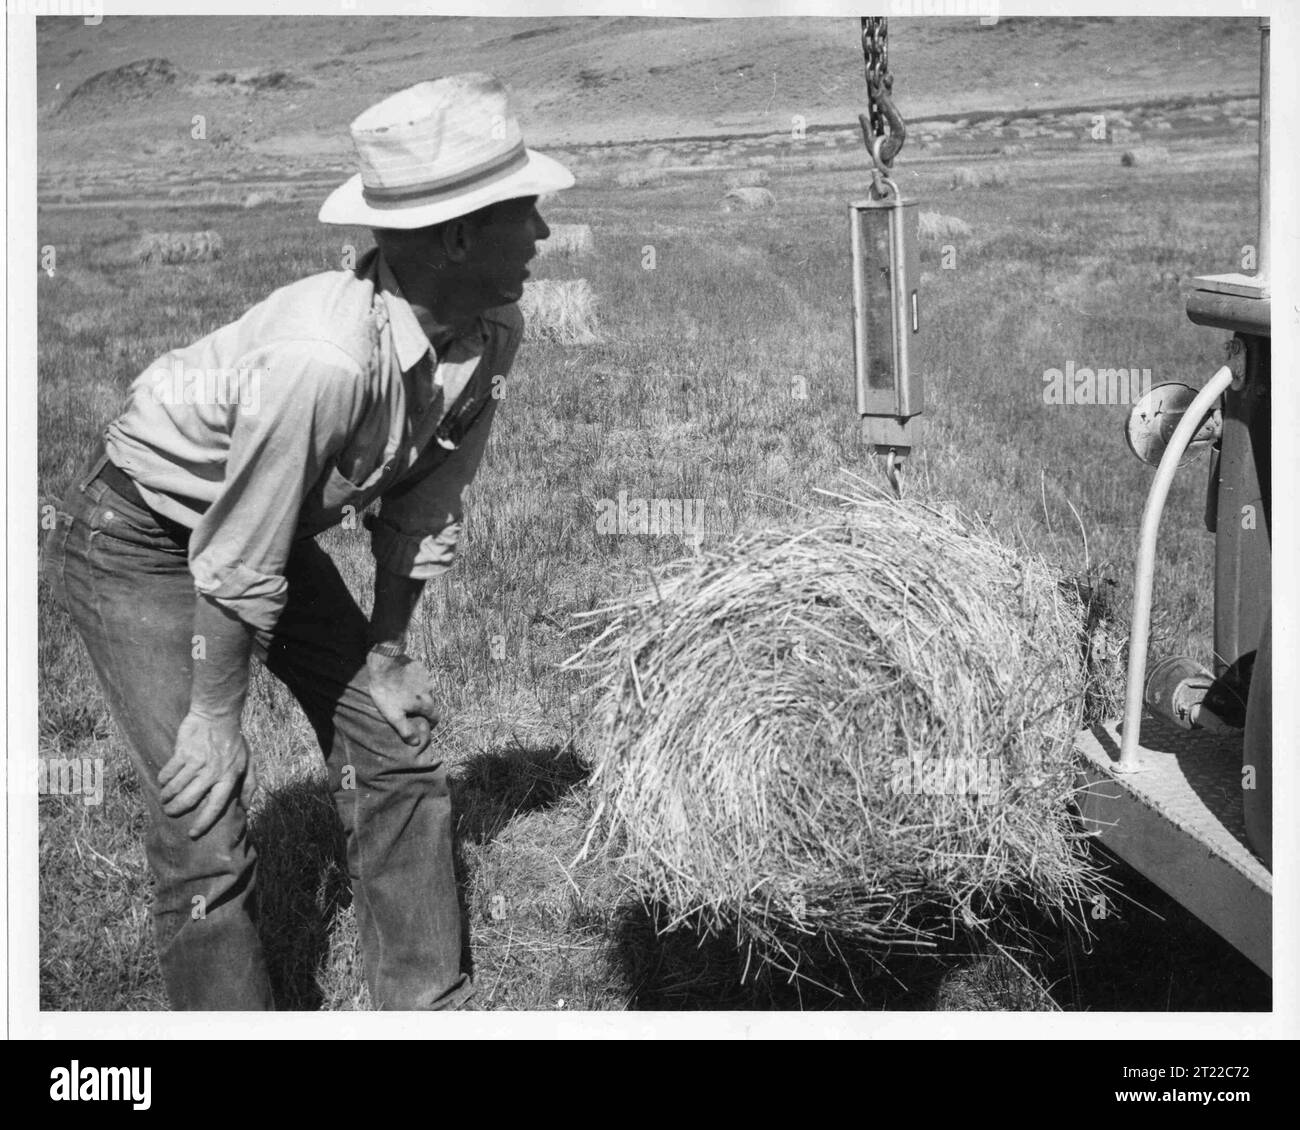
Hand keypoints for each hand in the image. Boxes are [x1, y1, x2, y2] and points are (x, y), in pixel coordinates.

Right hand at [158, 710, 255, 839]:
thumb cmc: (233, 741)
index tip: (193, 834)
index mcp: (229, 777)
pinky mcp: (183, 752)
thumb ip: (249, 785)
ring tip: (165, 798)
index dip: (204, 823)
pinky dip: (163, 780)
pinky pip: (168, 773)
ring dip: (167, 796)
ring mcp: (197, 762)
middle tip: (170, 812)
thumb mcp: (248, 762)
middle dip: (176, 810)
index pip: (216, 807)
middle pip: (189, 800)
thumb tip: (247, 807)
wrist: (218, 715)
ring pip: (175, 788)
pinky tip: (164, 781)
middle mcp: (213, 772)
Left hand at [367, 653, 439, 751]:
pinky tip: (402, 681)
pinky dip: (414, 682)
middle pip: (430, 703)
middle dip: (423, 707)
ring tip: (403, 694)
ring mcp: (426, 677)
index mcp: (426, 704)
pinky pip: (420, 678)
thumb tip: (416, 743)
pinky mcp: (419, 667)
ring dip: (418, 693)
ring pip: (425, 689)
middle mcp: (430, 690)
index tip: (423, 724)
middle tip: (409, 709)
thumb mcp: (394, 715)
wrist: (385, 663)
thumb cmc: (388, 691)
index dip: (431, 723)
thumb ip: (406, 730)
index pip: (436, 717)